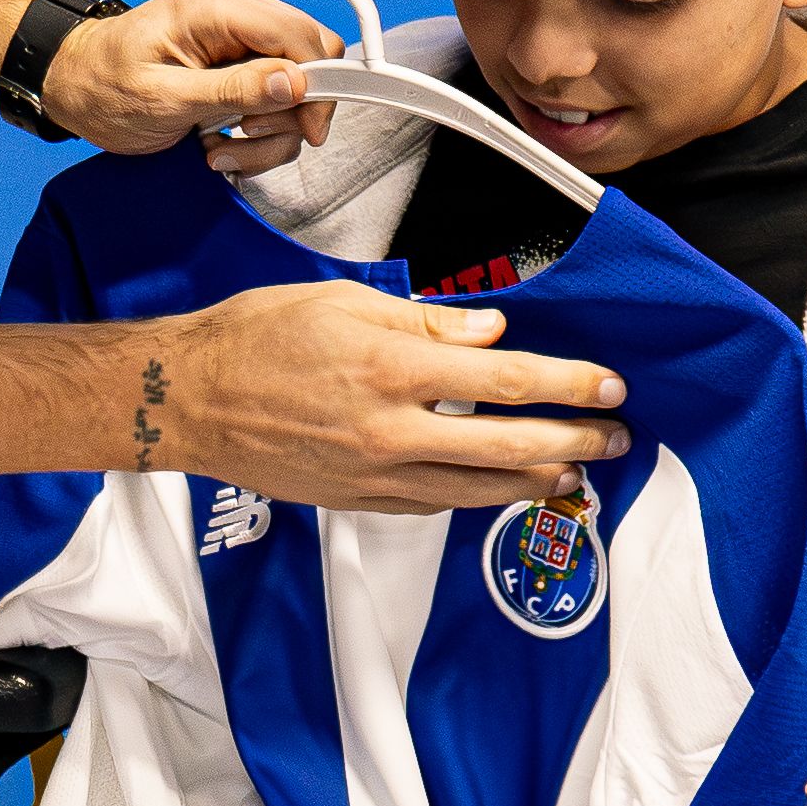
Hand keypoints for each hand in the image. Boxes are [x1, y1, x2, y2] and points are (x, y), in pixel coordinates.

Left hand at [39, 0, 344, 177]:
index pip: (302, 36)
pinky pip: (274, 91)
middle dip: (291, 113)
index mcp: (217, 7)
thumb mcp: (166, 100)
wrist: (72, 85)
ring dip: (269, 130)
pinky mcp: (236, 56)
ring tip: (222, 148)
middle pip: (310, 58)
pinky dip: (257, 127)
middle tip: (247, 140)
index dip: (318, 87)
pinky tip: (221, 140)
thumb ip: (234, 90)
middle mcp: (235, 9)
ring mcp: (237, 32)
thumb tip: (295, 83)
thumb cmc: (103, 87)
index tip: (307, 131)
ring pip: (297, 82)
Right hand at [163, 279, 624, 511]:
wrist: (189, 400)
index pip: (506, 380)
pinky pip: (435, 504)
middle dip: (575, 440)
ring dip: (538, 480)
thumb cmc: (256, 338)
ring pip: (479, 487)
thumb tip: (490, 332)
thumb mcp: (342, 301)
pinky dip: (479, 497)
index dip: (568, 385)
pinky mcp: (359, 500)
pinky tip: (503, 487)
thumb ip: (424, 320)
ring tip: (577, 473)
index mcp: (392, 366)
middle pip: (509, 442)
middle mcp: (392, 428)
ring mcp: (377, 472)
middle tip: (617, 438)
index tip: (608, 385)